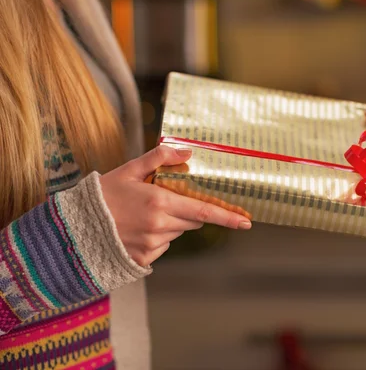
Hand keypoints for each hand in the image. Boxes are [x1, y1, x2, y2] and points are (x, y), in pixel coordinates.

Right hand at [100, 146, 251, 266]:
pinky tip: (138, 229)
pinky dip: (158, 237)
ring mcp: (152, 245)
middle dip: (187, 210)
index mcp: (160, 203)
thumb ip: (159, 158)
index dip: (228, 217)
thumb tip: (188, 152)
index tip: (246, 222)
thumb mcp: (129, 170)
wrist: (74, 227)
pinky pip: (163, 247)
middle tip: (164, 200)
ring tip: (143, 214)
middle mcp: (160, 226)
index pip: (203, 211)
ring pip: (178, 233)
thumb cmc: (103, 195)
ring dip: (171, 223)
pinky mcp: (144, 258)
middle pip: (193, 220)